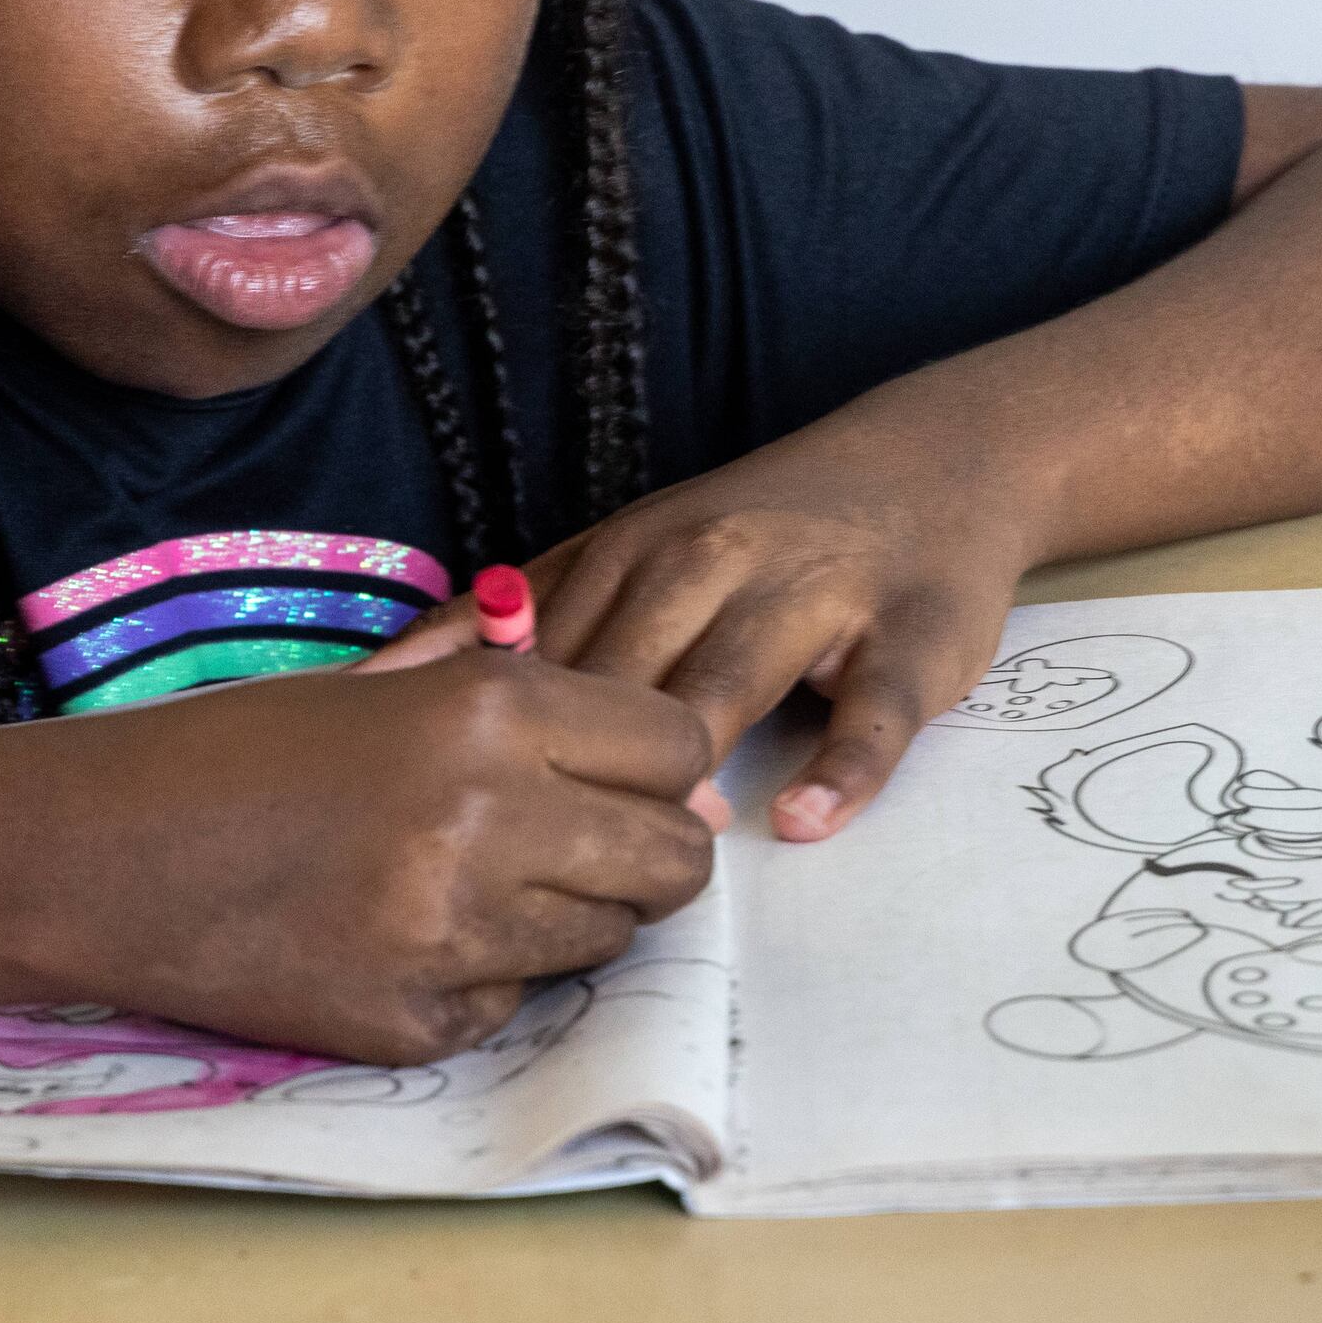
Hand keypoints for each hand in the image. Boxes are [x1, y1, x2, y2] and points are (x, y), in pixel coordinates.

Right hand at [26, 652, 717, 1064]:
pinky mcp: (413, 1023)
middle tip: (585, 851)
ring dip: (566, 918)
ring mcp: (453, 935)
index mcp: (488, 712)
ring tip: (471, 885)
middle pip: (671, 859)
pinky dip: (481, 980)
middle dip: (648, 854)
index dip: (664, 767)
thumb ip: (538, 717)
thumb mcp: (397, 687)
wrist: (99, 851)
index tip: (629, 781)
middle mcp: (489, 820)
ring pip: (605, 940)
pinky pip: (512, 1007)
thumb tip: (688, 779)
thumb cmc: (243, 752)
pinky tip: (403, 939)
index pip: (675, 747)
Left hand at [360, 413, 1040, 843]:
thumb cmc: (764, 532)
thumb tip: (385, 686)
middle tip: (536, 858)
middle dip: (578, 766)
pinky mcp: (907, 642)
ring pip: (730, 684)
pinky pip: (871, 714)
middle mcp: (716, 560)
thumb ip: (531, 611)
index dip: (491, 735)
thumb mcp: (637, 548)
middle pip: (624, 675)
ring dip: (690, 765)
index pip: (544, 649)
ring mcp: (816, 598)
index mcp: (638, 545)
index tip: (441, 805)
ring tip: (664, 848)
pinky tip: (803, 822)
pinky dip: (840, 768)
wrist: (936, 464)